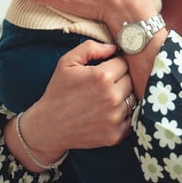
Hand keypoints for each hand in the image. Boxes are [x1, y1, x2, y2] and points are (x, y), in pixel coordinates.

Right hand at [6, 40, 133, 169]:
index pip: (124, 63)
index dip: (115, 63)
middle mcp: (112, 97)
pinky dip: (123, 114)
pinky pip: (131, 118)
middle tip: (104, 83)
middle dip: (120, 78)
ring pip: (132, 98)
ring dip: (123, 96)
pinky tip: (108, 111)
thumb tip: (113, 47)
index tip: (106, 68)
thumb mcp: (67, 62)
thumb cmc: (58, 91)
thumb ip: (91, 48)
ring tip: (106, 96)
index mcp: (101, 76)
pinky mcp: (115, 135)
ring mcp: (115, 118)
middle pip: (131, 80)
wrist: (49, 126)